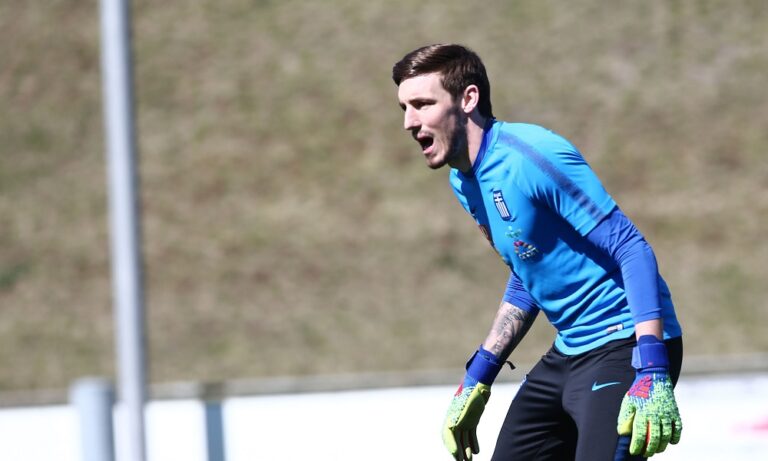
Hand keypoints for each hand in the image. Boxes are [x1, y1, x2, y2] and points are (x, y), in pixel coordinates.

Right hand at [442, 375, 490, 460]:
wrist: (479, 383)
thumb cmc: (474, 390)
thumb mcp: (470, 398)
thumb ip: (463, 410)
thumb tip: (454, 423)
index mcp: (453, 414)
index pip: (448, 432)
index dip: (451, 444)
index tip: (456, 454)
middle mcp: (456, 418)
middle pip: (455, 438)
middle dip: (458, 451)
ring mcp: (464, 420)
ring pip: (463, 438)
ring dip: (466, 449)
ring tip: (469, 460)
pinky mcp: (471, 421)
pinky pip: (471, 435)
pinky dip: (473, 443)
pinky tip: (477, 451)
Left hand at [617, 336, 681, 456]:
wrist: (654, 376)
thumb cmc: (639, 391)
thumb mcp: (628, 401)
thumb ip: (624, 417)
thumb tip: (622, 432)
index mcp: (641, 411)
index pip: (639, 433)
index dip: (637, 445)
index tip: (634, 452)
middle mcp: (655, 413)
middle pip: (654, 437)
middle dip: (650, 449)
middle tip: (646, 454)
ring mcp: (666, 413)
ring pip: (666, 435)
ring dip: (662, 446)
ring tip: (657, 450)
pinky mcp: (675, 412)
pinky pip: (678, 428)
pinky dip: (675, 437)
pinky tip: (671, 442)